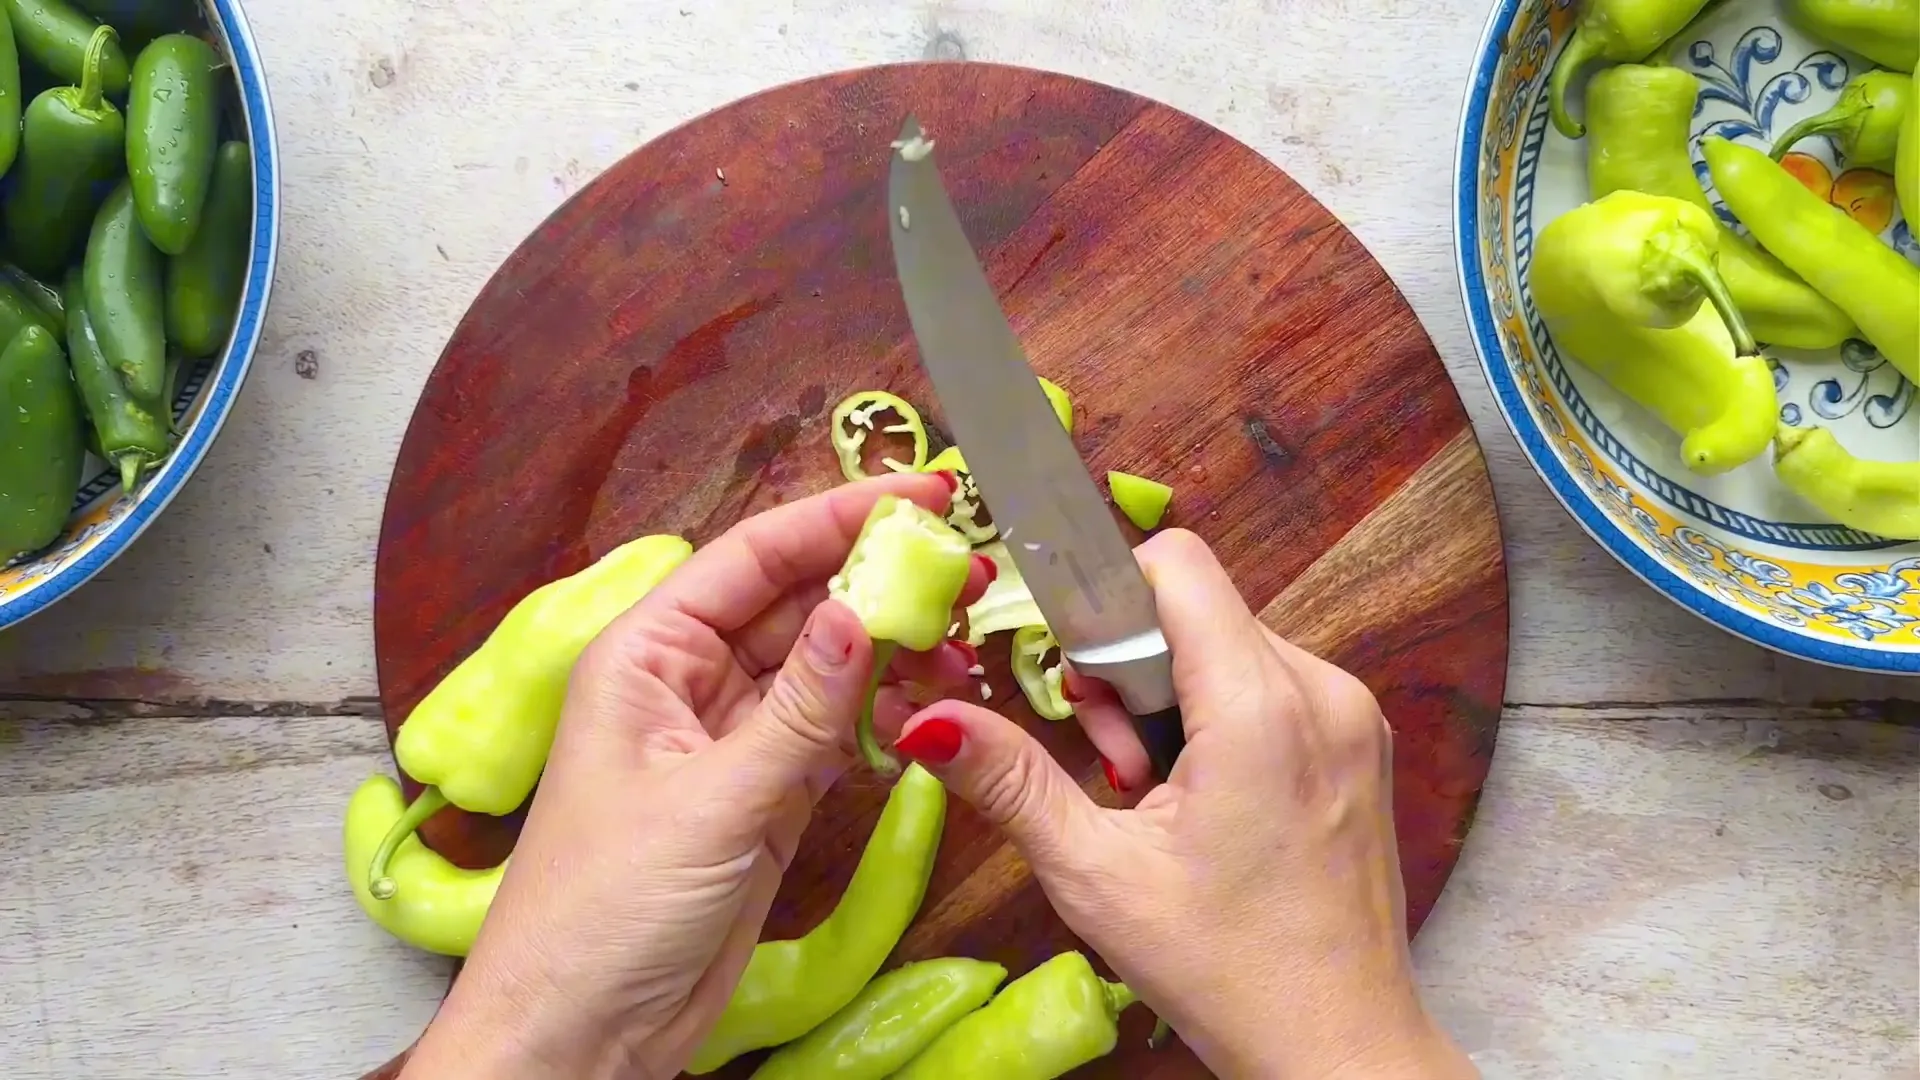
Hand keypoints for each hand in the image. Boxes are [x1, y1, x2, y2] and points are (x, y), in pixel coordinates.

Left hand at [402, 473, 989, 1079]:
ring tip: (965, 654)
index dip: (839, 517)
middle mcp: (689, 681)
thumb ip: (797, 711)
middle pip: (798, 604)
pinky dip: (883, 721)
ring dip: (894, 656)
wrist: (580, 1035)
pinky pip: (834, 732)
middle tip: (969, 576)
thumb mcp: (711, 802)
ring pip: (825, 668)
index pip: (754, 557)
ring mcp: (731, 738)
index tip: (923, 495)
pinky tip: (930, 713)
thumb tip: (861, 613)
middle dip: (881, 585)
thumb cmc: (604, 913)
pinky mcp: (765, 794)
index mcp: (647, 654)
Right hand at [888, 529, 1477, 1079]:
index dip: (1107, 597)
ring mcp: (1350, 714)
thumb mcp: (1096, 874)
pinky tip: (1203, 799)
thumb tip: (927, 719)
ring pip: (1229, 645)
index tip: (1077, 678)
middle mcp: (1321, 690)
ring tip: (1157, 794)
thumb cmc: (1223, 970)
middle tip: (1116, 767)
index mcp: (1260, 708)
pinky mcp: (1359, 740)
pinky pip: (1270, 682)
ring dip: (1174, 697)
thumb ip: (1011, 780)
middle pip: (1196, 609)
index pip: (1177, 565)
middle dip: (1133, 669)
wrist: (1339, 1045)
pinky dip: (1220, 718)